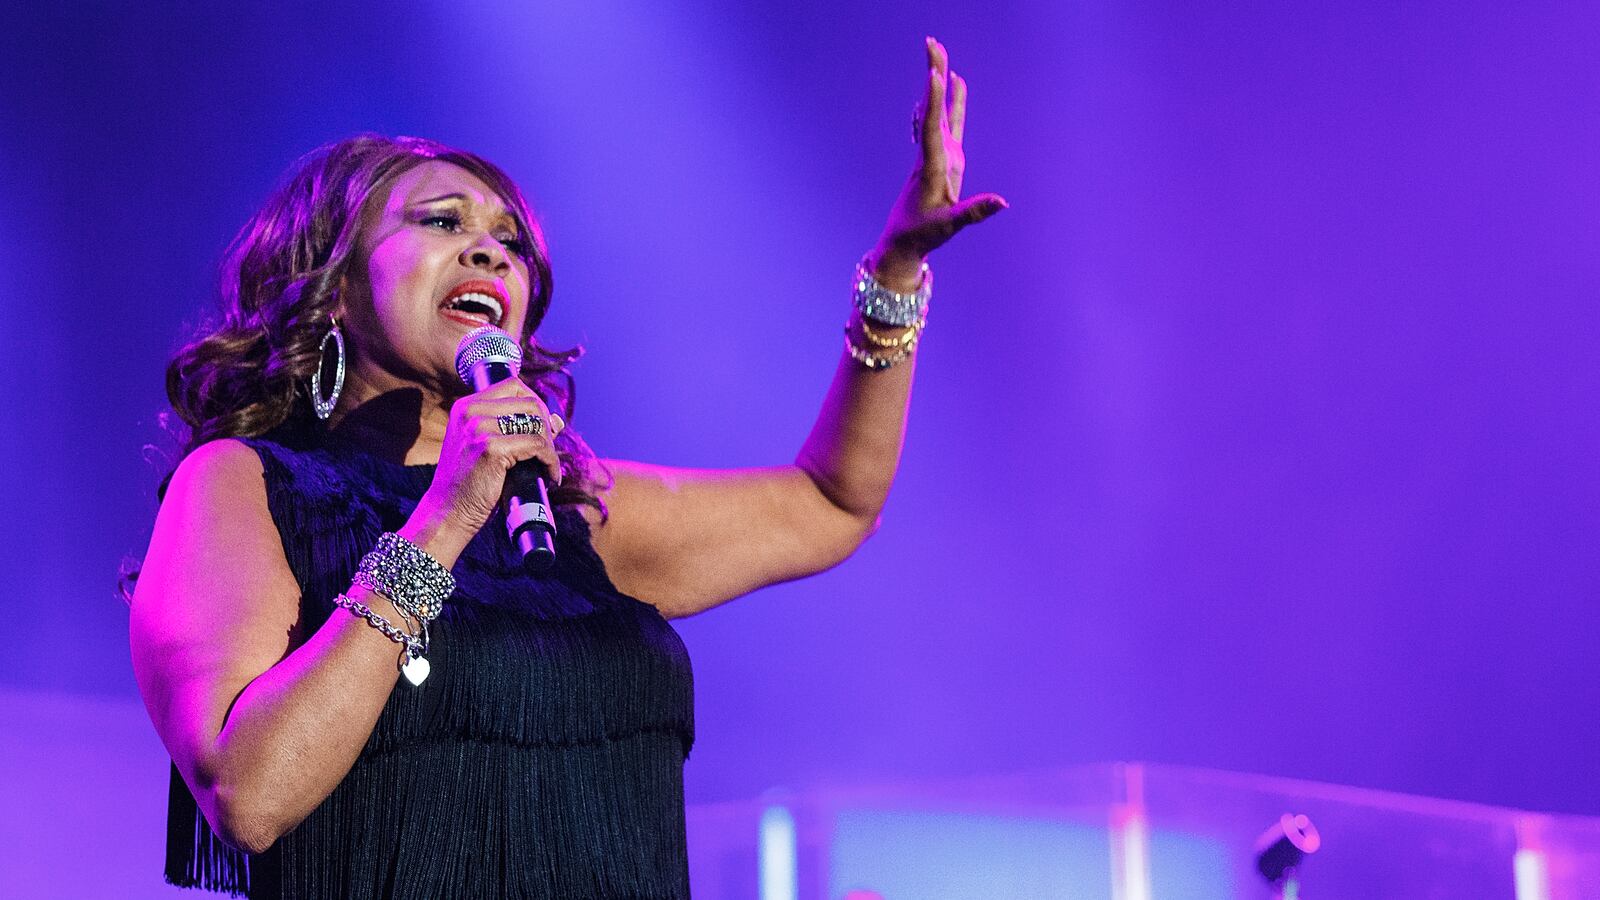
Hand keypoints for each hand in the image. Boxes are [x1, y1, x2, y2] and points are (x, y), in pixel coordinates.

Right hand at [412, 378, 563, 544]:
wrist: (448, 513)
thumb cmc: (470, 484)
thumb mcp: (488, 448)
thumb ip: (516, 430)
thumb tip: (558, 420)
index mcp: (465, 407)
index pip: (514, 385)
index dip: (536, 405)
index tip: (543, 429)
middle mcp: (470, 412)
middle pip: (530, 402)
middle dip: (546, 427)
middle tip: (547, 453)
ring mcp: (479, 428)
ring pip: (537, 424)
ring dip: (550, 447)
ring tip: (547, 466)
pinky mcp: (491, 448)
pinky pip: (538, 446)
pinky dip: (551, 462)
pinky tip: (550, 477)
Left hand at [869, 37, 1008, 290]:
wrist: (902, 242)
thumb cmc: (922, 235)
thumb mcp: (948, 226)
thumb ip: (973, 212)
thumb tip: (1002, 202)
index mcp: (931, 167)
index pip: (933, 128)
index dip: (936, 100)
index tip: (936, 74)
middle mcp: (931, 154)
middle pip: (932, 108)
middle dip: (934, 75)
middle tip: (932, 44)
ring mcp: (935, 154)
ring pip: (937, 111)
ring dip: (938, 82)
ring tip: (940, 53)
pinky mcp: (940, 158)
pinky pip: (943, 122)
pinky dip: (946, 100)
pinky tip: (947, 82)